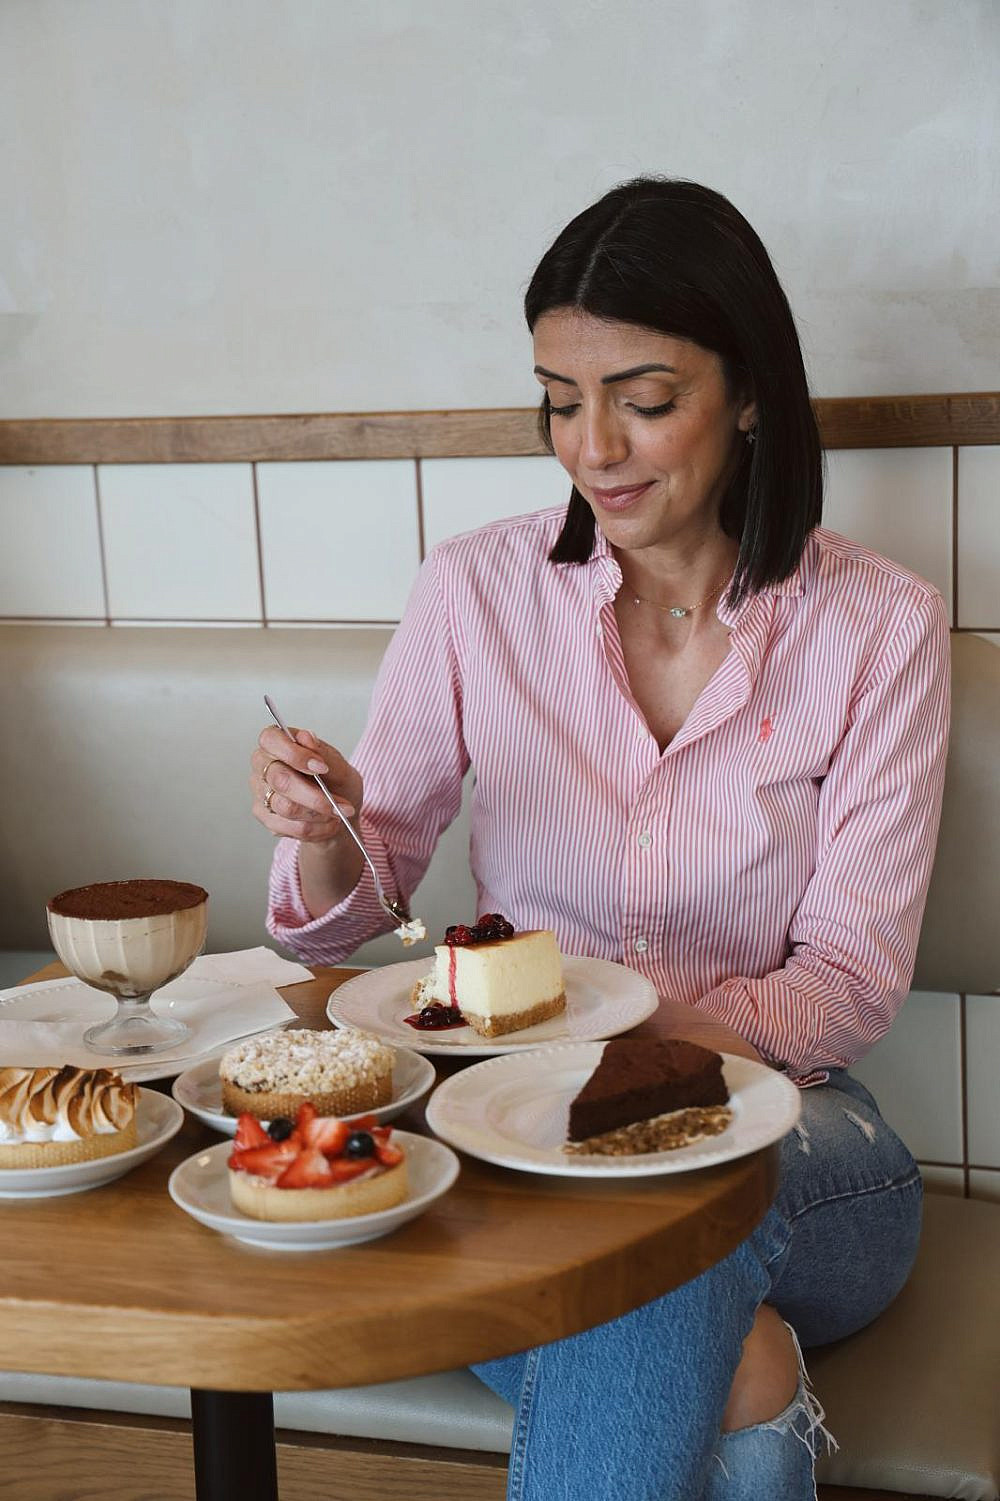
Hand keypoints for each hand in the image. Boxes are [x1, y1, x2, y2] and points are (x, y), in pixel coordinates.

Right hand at [250, 725, 363, 844]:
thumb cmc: (335, 783)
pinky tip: (328, 824)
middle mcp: (263, 765)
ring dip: (319, 814)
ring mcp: (261, 792)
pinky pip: (288, 827)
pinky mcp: (265, 816)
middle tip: (340, 804)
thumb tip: (307, 738)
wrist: (338, 813)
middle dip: (314, 796)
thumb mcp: (340, 767)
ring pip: (285, 807)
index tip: (321, 768)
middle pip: (279, 779)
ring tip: (338, 813)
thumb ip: (324, 754)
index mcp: (277, 743)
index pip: (271, 740)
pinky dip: (315, 828)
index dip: (295, 755)